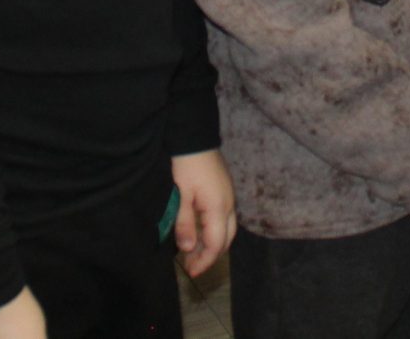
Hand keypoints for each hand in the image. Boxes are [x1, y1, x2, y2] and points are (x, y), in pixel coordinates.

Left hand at [170, 148, 236, 277]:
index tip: (191, 272)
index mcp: (219, 208)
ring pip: (227, 229)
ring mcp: (228, 196)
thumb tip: (188, 249)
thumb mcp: (181, 195)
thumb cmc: (186, 165)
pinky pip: (224, 218)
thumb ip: (185, 223)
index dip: (204, 261)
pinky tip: (199, 232)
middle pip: (226, 239)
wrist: (195, 136)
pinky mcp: (224, 190)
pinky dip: (213, 231)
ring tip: (193, 252)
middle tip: (192, 265)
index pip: (216, 244)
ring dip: (212, 244)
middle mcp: (229, 204)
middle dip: (210, 255)